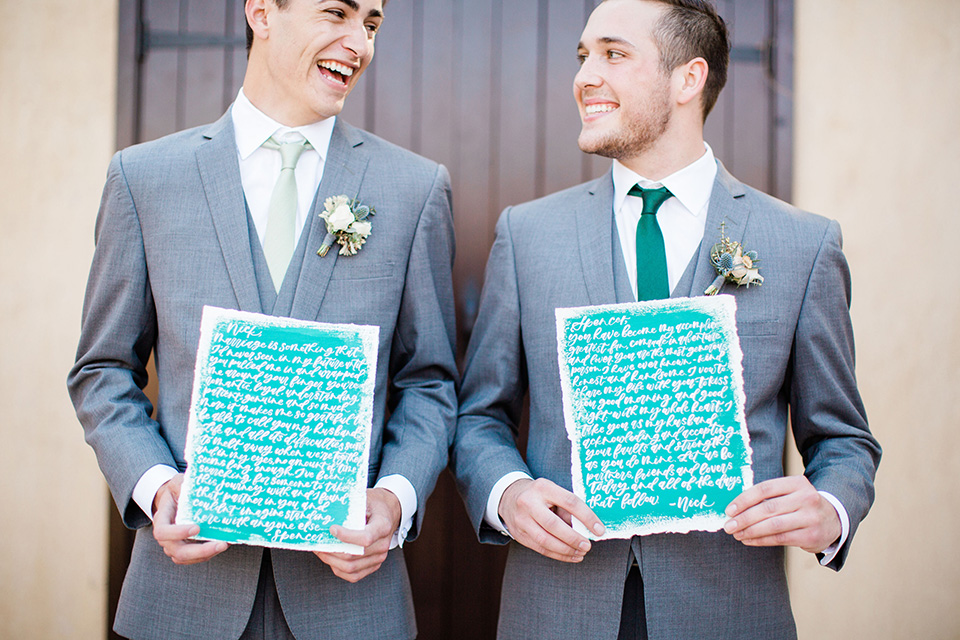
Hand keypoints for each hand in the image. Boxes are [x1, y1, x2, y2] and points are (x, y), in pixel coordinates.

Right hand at [152, 474, 228, 564]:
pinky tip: (221, 545)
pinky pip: (193, 558)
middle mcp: (165, 537)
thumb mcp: (178, 482)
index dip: (177, 533)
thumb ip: (183, 484)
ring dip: (206, 554)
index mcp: (161, 519)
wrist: (174, 500)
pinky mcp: (185, 550)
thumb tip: (198, 488)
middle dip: (199, 551)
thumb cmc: (177, 491)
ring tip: (224, 545)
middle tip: (220, 544)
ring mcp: (174, 545)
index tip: (197, 528)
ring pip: (185, 558)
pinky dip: (207, 554)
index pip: (163, 531)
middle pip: (177, 551)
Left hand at [314, 487, 401, 582]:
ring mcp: (379, 557)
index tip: (332, 529)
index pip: (365, 538)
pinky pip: (353, 575)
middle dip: (332, 550)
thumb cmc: (375, 505)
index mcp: (383, 526)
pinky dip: (338, 569)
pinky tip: (330, 558)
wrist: (389, 513)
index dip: (346, 536)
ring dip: (331, 560)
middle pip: (354, 555)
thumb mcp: (365, 499)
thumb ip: (351, 507)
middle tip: (318, 542)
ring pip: (351, 568)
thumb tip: (327, 514)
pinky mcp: (373, 565)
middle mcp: (383, 545)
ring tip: (320, 550)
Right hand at [498, 478, 604, 562]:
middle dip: (574, 538)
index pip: (569, 502)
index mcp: (543, 488)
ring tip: (581, 553)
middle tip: (588, 546)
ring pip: (545, 540)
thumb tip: (587, 528)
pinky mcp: (519, 534)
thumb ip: (568, 509)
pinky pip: (541, 548)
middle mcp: (529, 503)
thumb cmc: (539, 495)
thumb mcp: (553, 492)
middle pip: (553, 525)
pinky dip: (558, 555)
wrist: (509, 497)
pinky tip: (571, 556)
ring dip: (566, 550)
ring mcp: (522, 520)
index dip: (587, 517)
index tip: (599, 529)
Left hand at [723, 475, 840, 553]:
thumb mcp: (791, 492)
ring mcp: (810, 518)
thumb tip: (736, 507)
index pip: (764, 489)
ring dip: (750, 531)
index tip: (729, 509)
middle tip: (728, 525)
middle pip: (767, 508)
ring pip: (773, 525)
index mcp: (797, 483)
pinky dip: (761, 540)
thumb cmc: (802, 504)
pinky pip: (780, 539)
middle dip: (744, 518)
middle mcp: (806, 498)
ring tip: (736, 533)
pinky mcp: (811, 536)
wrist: (835, 519)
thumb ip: (769, 496)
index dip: (744, 499)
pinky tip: (749, 540)